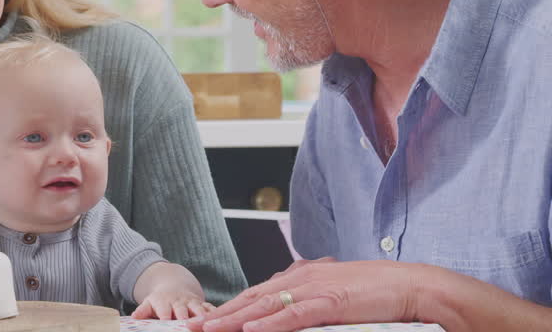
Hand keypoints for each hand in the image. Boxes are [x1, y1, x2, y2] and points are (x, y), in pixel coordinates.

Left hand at [132, 287, 213, 320]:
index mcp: (164, 302)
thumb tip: (134, 316)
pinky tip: (221, 321)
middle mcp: (179, 301)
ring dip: (202, 316)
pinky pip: (211, 309)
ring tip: (205, 324)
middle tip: (187, 326)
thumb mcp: (149, 303)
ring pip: (198, 309)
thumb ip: (143, 310)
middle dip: (185, 318)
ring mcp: (192, 302)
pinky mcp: (203, 304)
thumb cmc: (159, 301)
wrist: (174, 285)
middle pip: (182, 311)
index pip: (164, 310)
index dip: (165, 316)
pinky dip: (215, 314)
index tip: (166, 322)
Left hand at [186, 259, 417, 331]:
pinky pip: (294, 315)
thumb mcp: (334, 295)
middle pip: (251, 299)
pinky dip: (270, 324)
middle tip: (191, 326)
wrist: (411, 286)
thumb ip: (309, 302)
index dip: (229, 308)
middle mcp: (301, 278)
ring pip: (265, 307)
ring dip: (234, 320)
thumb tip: (288, 314)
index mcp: (301, 276)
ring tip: (209, 329)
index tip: (206, 320)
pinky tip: (250, 331)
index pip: (256, 294)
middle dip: (220, 314)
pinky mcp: (331, 302)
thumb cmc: (377, 293)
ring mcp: (315, 289)